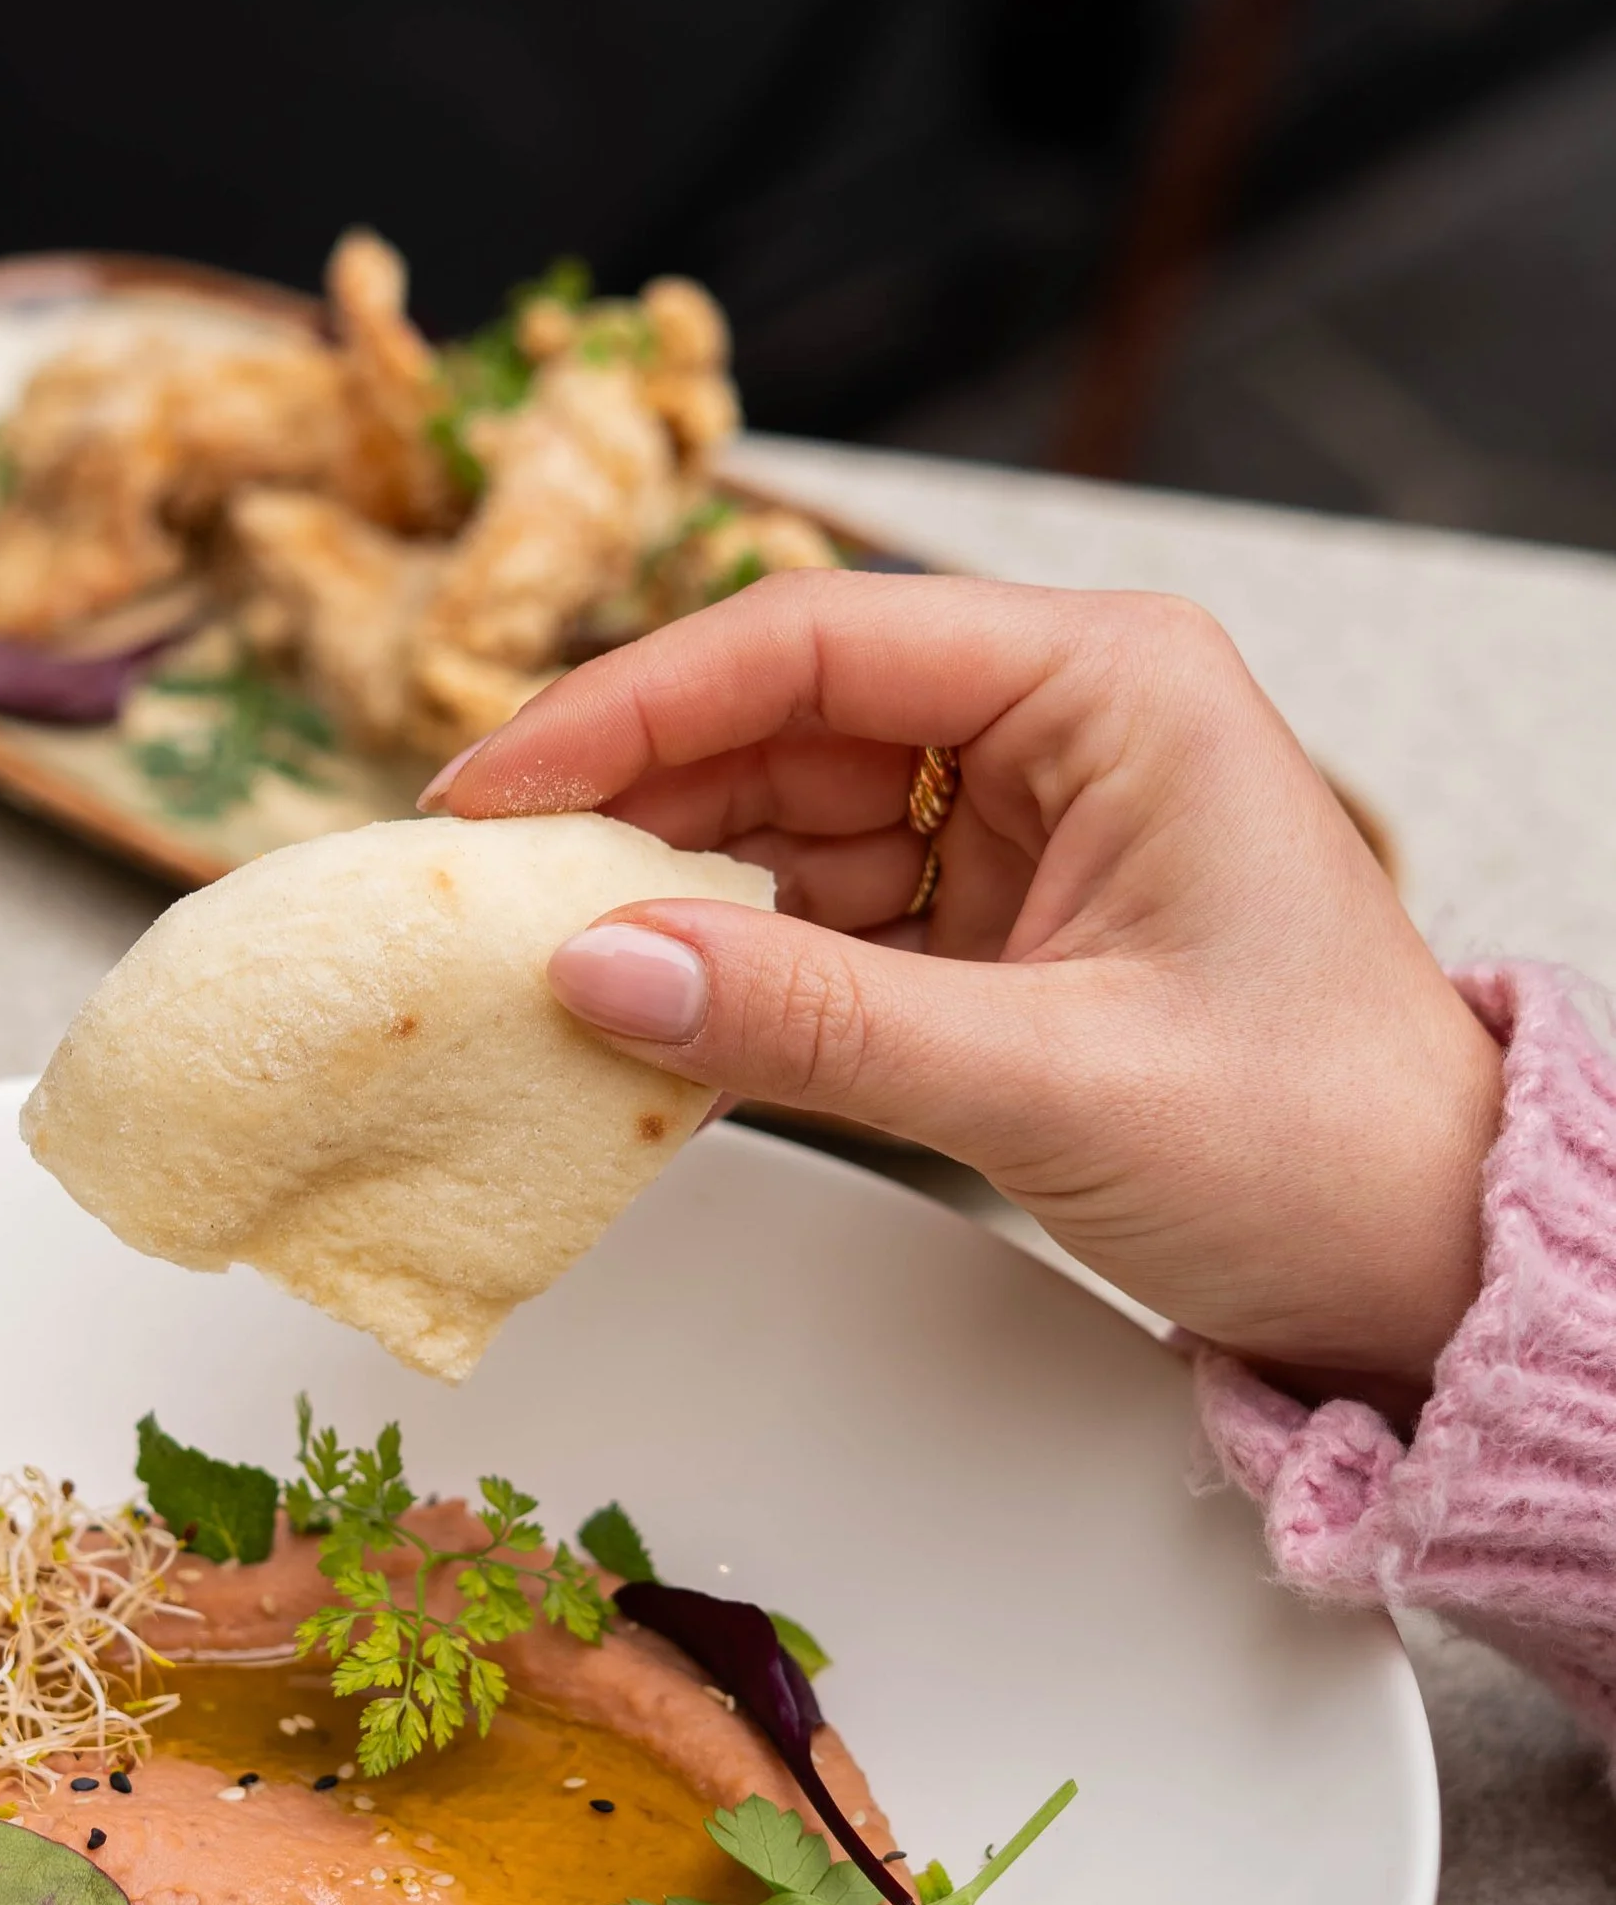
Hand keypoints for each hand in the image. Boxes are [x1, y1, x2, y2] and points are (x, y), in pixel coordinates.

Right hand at [428, 575, 1502, 1383]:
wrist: (1427, 1263)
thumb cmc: (1324, 1144)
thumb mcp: (1054, 1080)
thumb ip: (815, 1023)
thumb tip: (598, 965)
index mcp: (1107, 686)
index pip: (817, 641)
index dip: (632, 705)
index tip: (494, 788)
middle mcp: (1055, 723)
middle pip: (777, 717)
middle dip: (629, 799)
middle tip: (476, 884)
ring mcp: (1017, 821)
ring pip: (779, 816)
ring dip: (663, 888)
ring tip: (534, 958)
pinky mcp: (990, 918)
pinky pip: (814, 912)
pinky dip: (722, 963)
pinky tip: (635, 1009)